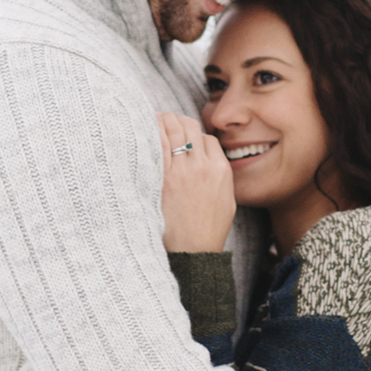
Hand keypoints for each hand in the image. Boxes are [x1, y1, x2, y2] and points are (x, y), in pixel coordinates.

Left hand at [157, 113, 236, 254]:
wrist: (194, 251)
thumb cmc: (209, 229)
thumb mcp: (227, 199)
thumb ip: (219, 175)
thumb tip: (209, 159)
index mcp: (220, 170)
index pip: (206, 138)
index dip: (194, 135)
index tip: (183, 138)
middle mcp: (202, 166)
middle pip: (190, 127)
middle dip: (177, 121)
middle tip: (165, 121)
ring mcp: (182, 171)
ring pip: (173, 129)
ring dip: (163, 121)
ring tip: (153, 120)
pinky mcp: (163, 179)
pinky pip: (157, 144)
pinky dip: (151, 132)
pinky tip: (143, 128)